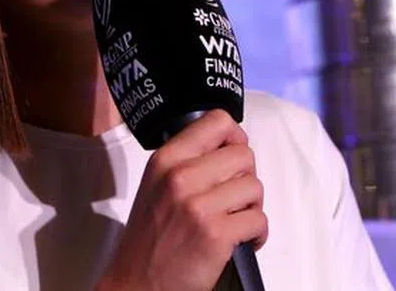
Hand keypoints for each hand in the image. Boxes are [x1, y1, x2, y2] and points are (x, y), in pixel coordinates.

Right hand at [97, 109, 267, 290]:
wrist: (136, 283)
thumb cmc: (149, 238)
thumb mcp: (156, 184)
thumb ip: (186, 161)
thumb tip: (228, 147)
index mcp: (166, 159)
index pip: (217, 121)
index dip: (235, 137)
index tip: (232, 156)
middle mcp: (181, 176)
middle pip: (244, 154)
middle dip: (245, 177)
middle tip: (234, 197)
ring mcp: (199, 206)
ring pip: (254, 187)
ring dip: (252, 206)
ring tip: (236, 220)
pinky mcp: (216, 234)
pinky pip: (259, 220)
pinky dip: (257, 233)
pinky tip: (241, 241)